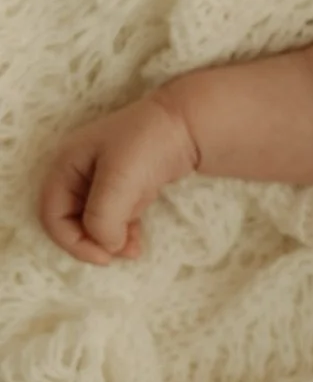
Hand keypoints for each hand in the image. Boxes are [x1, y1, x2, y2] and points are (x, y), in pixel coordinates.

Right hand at [37, 94, 198, 264]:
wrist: (192, 123)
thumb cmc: (149, 142)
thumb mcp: (120, 178)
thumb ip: (103, 215)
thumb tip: (105, 245)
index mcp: (66, 165)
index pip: (52, 214)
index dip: (71, 241)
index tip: (102, 257)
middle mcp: (79, 172)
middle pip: (71, 221)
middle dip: (92, 242)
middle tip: (118, 255)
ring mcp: (103, 180)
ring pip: (95, 221)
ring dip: (110, 240)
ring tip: (134, 250)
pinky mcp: (126, 186)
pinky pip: (115, 217)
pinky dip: (123, 231)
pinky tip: (138, 241)